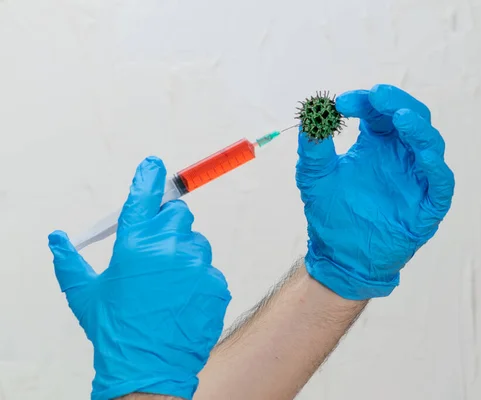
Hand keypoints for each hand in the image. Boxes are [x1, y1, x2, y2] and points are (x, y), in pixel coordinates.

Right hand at [48, 157, 230, 399]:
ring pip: (196, 243)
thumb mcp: (84, 294)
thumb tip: (58, 238)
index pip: (143, 198)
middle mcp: (170, 248)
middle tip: (155, 248)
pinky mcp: (216, 284)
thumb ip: (69, 261)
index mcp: (135, 245)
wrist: (148, 369)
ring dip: (183, 255)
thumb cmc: (113, 329)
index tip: (155, 164)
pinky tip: (181, 301)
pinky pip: (208, 270)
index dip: (148, 177)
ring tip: (167, 286)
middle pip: (178, 214)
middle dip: (167, 224)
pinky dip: (197, 280)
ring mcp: (198, 266)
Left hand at [296, 84, 454, 299]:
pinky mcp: (427, 206)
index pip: (380, 112)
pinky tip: (424, 155)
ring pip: (430, 145)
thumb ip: (313, 146)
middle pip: (412, 118)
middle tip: (376, 96)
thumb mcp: (315, 176)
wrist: (340, 256)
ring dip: (418, 129)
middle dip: (396, 103)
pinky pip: (441, 183)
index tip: (341, 104)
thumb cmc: (331, 214)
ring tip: (400, 118)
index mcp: (377, 145)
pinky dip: (436, 167)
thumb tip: (311, 113)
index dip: (366, 101)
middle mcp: (400, 157)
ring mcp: (416, 180)